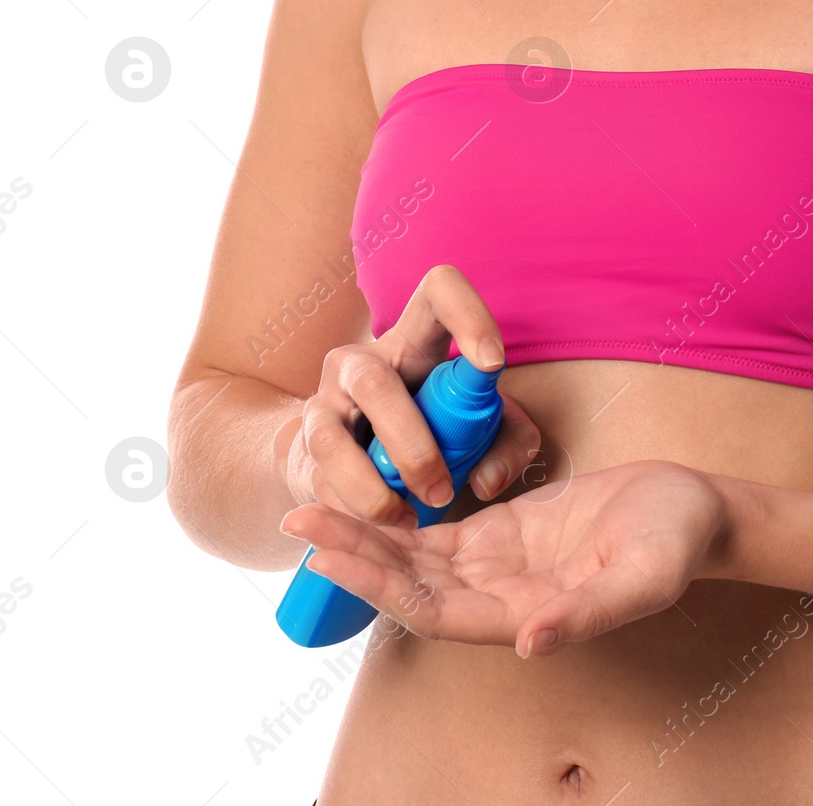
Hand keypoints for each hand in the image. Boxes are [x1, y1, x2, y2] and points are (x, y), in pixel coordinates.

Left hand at [278, 460, 732, 656]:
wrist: (698, 510)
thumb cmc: (678, 541)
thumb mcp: (644, 576)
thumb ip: (588, 613)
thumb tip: (527, 644)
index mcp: (528, 616)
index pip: (435, 611)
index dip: (380, 587)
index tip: (330, 556)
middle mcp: (502, 599)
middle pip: (411, 585)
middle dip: (354, 555)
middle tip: (297, 518)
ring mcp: (501, 566)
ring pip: (417, 559)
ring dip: (366, 537)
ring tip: (310, 507)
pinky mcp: (506, 532)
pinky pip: (440, 532)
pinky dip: (401, 519)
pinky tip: (365, 497)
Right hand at [284, 264, 541, 527]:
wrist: (358, 457)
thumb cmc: (439, 432)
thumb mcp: (485, 430)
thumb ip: (508, 444)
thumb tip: (489, 481)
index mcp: (418, 340)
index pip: (438, 291)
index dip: (466, 315)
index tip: (493, 363)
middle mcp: (363, 360)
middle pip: (376, 381)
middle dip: (413, 445)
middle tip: (446, 490)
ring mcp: (325, 398)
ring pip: (333, 436)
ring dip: (374, 485)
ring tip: (410, 516)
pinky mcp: (303, 442)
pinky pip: (319, 477)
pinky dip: (354, 507)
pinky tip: (385, 521)